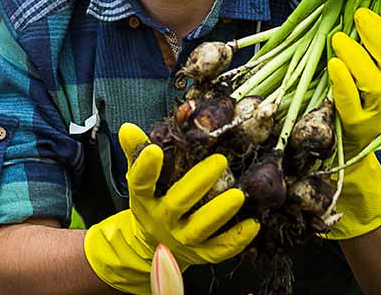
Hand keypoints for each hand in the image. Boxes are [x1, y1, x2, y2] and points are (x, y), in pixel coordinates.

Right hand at [83, 123, 259, 293]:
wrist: (151, 244)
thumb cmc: (152, 201)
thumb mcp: (139, 177)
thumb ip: (136, 151)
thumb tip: (127, 127)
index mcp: (144, 198)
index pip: (140, 183)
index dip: (145, 168)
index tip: (154, 150)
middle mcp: (161, 219)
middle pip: (177, 203)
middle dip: (198, 183)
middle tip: (219, 160)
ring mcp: (181, 239)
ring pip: (200, 228)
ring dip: (219, 212)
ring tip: (238, 195)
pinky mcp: (200, 253)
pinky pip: (219, 249)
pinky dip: (236, 239)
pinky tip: (253, 223)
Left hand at [321, 8, 380, 239]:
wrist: (346, 148)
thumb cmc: (355, 96)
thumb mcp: (370, 71)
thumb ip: (373, 47)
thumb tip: (364, 9)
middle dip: (378, 37)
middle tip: (360, 15)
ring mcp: (377, 114)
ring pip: (374, 83)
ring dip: (356, 57)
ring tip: (338, 39)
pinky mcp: (355, 127)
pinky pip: (351, 103)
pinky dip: (343, 83)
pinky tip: (334, 65)